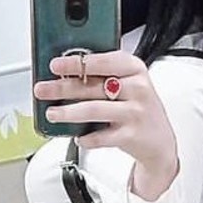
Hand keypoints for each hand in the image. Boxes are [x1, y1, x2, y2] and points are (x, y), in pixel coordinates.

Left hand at [34, 51, 178, 198]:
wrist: (160, 142)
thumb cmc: (138, 108)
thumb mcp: (129, 84)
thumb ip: (104, 76)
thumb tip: (65, 74)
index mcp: (135, 69)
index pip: (102, 61)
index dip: (76, 63)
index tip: (55, 65)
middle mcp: (137, 89)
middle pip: (93, 86)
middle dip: (62, 88)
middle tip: (43, 90)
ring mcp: (135, 113)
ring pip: (94, 110)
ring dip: (68, 112)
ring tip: (52, 113)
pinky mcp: (131, 136)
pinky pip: (101, 137)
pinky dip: (86, 138)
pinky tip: (78, 136)